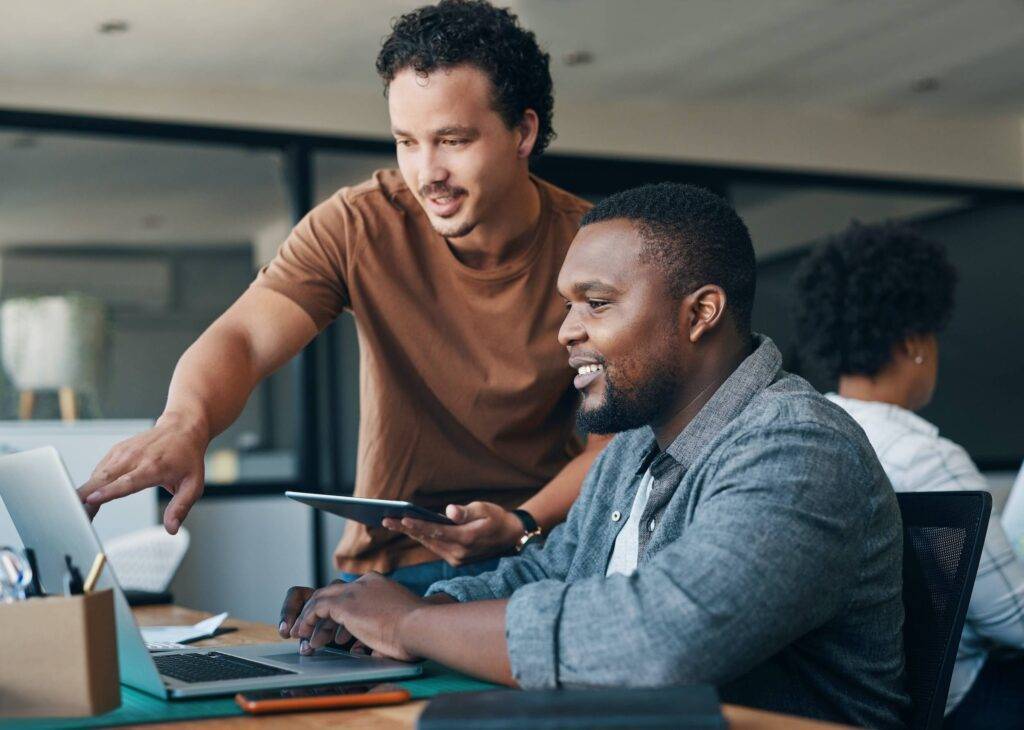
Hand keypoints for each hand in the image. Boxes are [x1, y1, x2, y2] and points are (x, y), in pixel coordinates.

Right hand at [76, 412, 207, 533]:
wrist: (181, 428)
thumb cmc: (187, 458)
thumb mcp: (193, 485)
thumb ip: (180, 507)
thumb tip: (171, 529)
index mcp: (154, 467)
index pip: (127, 481)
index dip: (108, 492)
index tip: (91, 500)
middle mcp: (135, 458)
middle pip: (104, 478)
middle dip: (85, 496)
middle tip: (72, 516)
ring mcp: (123, 453)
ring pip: (97, 475)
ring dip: (84, 493)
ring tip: (74, 513)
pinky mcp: (116, 452)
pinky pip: (99, 471)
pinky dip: (91, 485)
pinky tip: (88, 499)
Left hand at [289, 573, 426, 661]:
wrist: (420, 626)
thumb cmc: (418, 633)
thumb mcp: (399, 625)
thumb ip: (381, 631)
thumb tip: (363, 648)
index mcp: (380, 585)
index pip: (351, 594)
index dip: (339, 613)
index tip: (334, 634)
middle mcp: (365, 582)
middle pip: (333, 593)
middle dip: (320, 615)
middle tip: (313, 635)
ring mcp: (355, 591)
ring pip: (321, 598)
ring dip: (309, 618)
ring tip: (302, 636)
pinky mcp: (345, 604)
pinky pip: (316, 608)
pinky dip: (307, 620)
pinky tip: (303, 633)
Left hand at [382, 501, 523, 565]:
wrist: (511, 537)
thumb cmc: (497, 517)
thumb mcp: (485, 509)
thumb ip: (466, 511)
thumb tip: (449, 511)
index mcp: (466, 539)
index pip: (437, 532)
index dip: (418, 525)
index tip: (401, 518)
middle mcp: (459, 553)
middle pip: (428, 539)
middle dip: (406, 528)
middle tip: (385, 520)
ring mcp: (457, 559)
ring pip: (429, 544)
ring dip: (411, 533)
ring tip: (391, 521)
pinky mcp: (455, 560)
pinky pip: (435, 547)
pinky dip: (422, 537)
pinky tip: (408, 528)